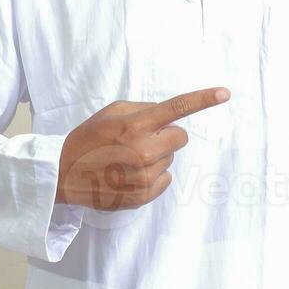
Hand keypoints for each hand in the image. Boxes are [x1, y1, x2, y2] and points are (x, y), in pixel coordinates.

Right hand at [55, 87, 230, 210]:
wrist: (63, 174)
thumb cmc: (88, 138)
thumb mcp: (111, 112)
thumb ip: (143, 110)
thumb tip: (167, 116)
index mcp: (135, 125)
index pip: (177, 109)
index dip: (203, 99)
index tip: (225, 93)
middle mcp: (143, 151)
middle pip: (179, 138)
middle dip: (165, 136)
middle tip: (139, 139)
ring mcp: (144, 177)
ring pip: (170, 161)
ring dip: (156, 158)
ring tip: (126, 159)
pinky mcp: (142, 196)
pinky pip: (165, 181)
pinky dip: (152, 176)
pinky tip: (128, 174)